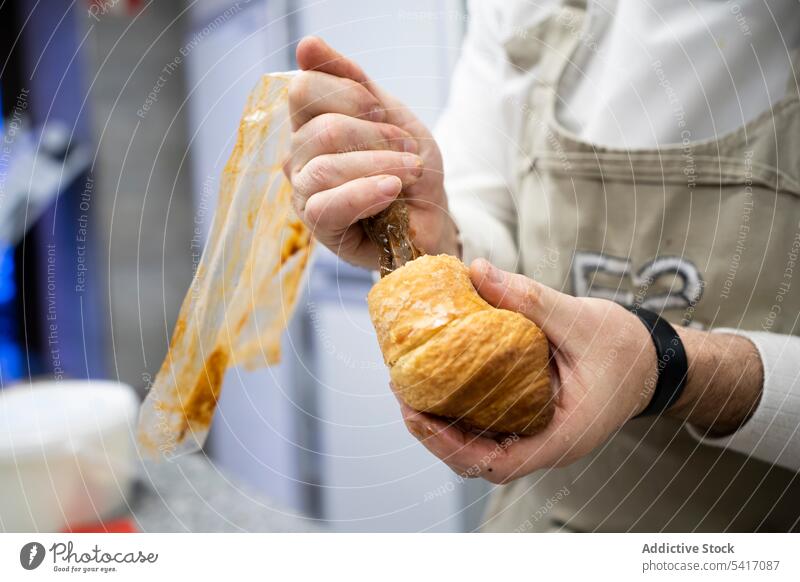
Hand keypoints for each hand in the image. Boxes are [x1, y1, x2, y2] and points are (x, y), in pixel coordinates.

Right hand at [284, 37, 459, 268]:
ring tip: (409, 173)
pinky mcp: (319, 227)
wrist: (432, 217)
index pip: (304, 89)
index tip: (380, 111)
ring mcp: (305, 192)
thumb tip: (306, 45)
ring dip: (379, 165)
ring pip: (324, 167)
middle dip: (376, 136)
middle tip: (407, 151)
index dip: (349, 95)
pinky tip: (392, 192)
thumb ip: (352, 80)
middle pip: (321, 129)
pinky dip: (365, 193)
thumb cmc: (409, 169)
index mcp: (311, 123)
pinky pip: (327, 205)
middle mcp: (299, 156)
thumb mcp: (391, 115)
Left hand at [397, 259, 762, 483]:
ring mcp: (540, 435)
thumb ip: (529, 298)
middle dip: (437, 435)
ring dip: (445, 425)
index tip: (419, 417)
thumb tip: (475, 269)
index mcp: (564, 436)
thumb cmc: (624, 347)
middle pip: (480, 460)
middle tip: (402, 395)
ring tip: (410, 389)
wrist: (651, 358)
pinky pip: (491, 426)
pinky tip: (441, 383)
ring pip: (482, 446)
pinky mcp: (533, 419)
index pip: (500, 463)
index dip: (453, 446)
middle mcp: (548, 444)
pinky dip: (462, 411)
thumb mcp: (579, 318)